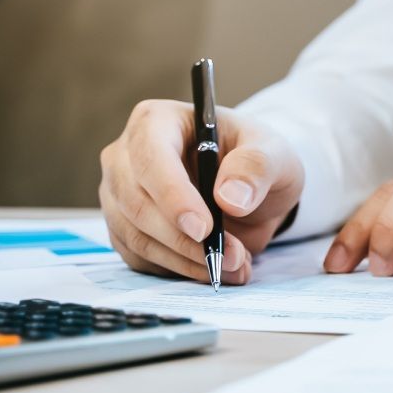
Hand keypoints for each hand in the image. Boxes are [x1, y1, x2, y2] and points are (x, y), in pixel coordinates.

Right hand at [99, 100, 303, 283]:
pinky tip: (214, 269)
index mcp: (157, 121)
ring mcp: (120, 195)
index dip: (173, 195)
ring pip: (136, 236)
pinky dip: (179, 271)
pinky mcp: (125, 229)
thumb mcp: (272, 154)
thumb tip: (230, 197)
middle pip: (136, 203)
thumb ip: (256, 167)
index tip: (204, 228)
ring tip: (234, 264)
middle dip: (185, 239)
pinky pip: (140, 258)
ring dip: (186, 260)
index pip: (150, 157)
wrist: (247, 190)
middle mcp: (126, 156)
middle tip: (231, 257)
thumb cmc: (253, 160)